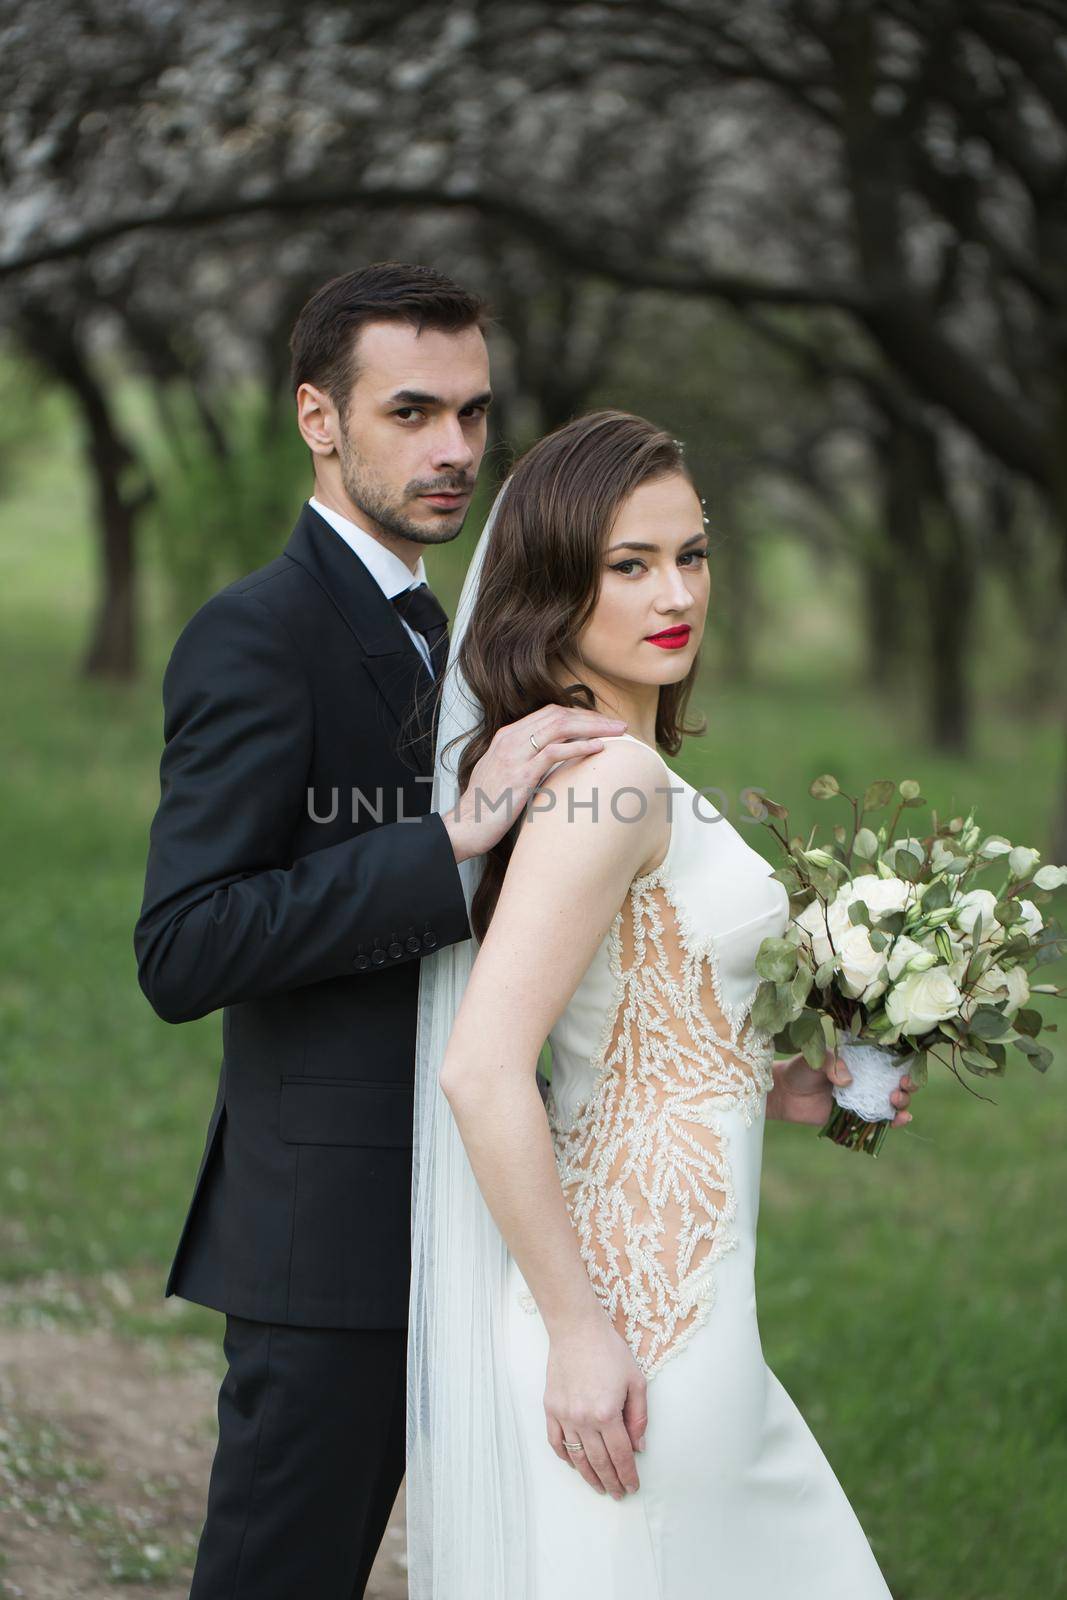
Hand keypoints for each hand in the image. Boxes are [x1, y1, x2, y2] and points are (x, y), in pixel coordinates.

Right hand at [442, 706, 627, 862]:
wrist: (464, 826)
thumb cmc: (485, 806)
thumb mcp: (504, 774)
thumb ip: (525, 762)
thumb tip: (551, 763)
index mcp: (506, 736)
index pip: (549, 713)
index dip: (579, 715)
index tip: (601, 724)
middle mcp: (510, 738)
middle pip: (558, 715)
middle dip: (592, 718)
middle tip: (618, 725)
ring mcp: (515, 754)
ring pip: (560, 728)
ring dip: (593, 728)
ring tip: (617, 732)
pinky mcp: (520, 774)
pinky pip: (554, 752)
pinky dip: (579, 747)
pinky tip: (598, 748)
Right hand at [543, 1313, 646, 1499]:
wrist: (576, 1329)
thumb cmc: (609, 1350)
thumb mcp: (636, 1380)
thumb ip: (639, 1416)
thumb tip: (638, 1446)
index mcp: (607, 1413)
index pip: (620, 1455)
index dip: (628, 1475)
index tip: (632, 1487)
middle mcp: (584, 1419)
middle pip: (599, 1462)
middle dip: (611, 1481)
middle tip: (618, 1493)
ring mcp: (564, 1415)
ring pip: (576, 1457)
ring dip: (589, 1476)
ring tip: (599, 1486)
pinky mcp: (550, 1408)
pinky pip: (555, 1441)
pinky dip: (565, 1457)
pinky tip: (574, 1464)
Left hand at [770, 1048, 917, 1127]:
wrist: (785, 1093)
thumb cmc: (802, 1069)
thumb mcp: (816, 1058)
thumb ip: (832, 1064)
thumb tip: (848, 1081)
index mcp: (862, 1060)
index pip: (890, 1060)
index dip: (904, 1064)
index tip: (905, 1068)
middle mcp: (867, 1080)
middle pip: (897, 1083)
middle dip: (907, 1086)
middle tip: (901, 1087)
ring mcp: (864, 1100)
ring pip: (893, 1103)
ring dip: (903, 1103)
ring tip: (896, 1101)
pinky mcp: (857, 1118)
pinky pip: (879, 1121)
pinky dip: (893, 1122)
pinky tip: (899, 1120)